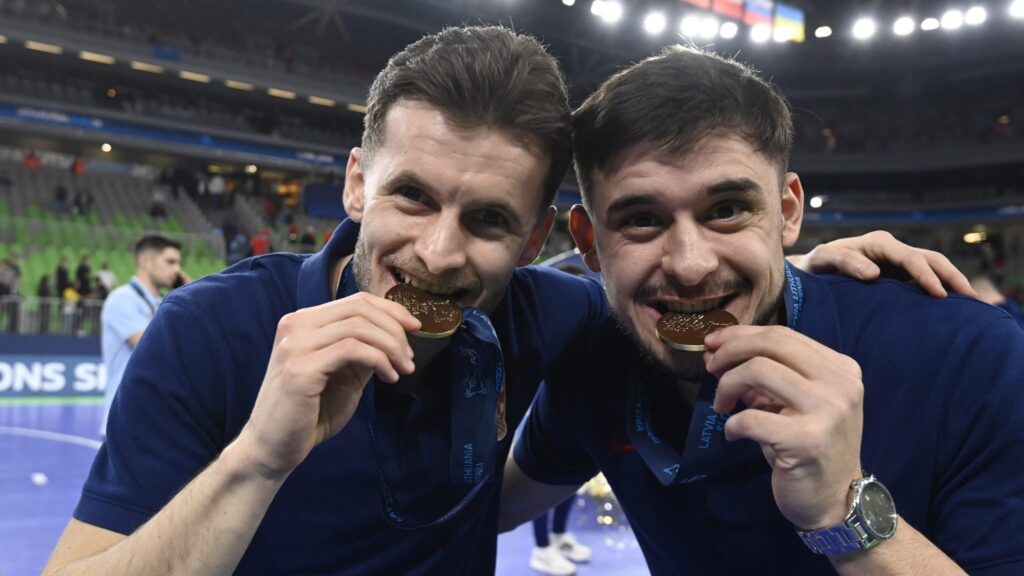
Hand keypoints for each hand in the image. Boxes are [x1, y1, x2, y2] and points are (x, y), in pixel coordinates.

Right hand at [241, 292, 420, 478]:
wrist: (274, 448)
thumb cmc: (309, 413)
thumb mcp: (343, 373)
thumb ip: (363, 350)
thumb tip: (397, 333)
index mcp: (303, 322)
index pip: (356, 300)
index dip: (391, 310)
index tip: (415, 328)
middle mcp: (295, 326)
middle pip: (359, 308)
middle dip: (395, 329)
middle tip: (410, 357)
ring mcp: (294, 345)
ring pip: (358, 327)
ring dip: (391, 347)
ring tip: (403, 370)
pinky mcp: (299, 368)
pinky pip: (352, 350)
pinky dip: (379, 360)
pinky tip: (389, 378)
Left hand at [704, 325, 863, 530]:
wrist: (836, 501)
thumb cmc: (810, 448)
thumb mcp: (791, 404)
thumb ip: (764, 377)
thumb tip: (718, 352)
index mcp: (840, 369)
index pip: (783, 335)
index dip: (741, 335)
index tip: (714, 343)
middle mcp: (840, 384)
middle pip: (772, 343)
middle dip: (731, 350)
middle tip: (710, 368)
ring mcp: (828, 411)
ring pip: (759, 370)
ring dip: (728, 385)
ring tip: (721, 405)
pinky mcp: (807, 440)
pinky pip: (752, 418)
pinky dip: (733, 424)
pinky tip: (734, 434)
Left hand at [789, 231, 976, 298]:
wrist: (807, 274)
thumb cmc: (814, 268)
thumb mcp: (822, 261)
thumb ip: (845, 263)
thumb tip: (875, 274)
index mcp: (877, 243)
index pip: (910, 257)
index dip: (927, 275)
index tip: (940, 295)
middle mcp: (891, 250)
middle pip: (931, 260)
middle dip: (953, 277)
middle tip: (973, 300)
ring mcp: (897, 263)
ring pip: (933, 268)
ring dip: (953, 283)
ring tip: (973, 305)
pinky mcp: (898, 277)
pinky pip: (924, 281)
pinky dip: (942, 290)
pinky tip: (954, 309)